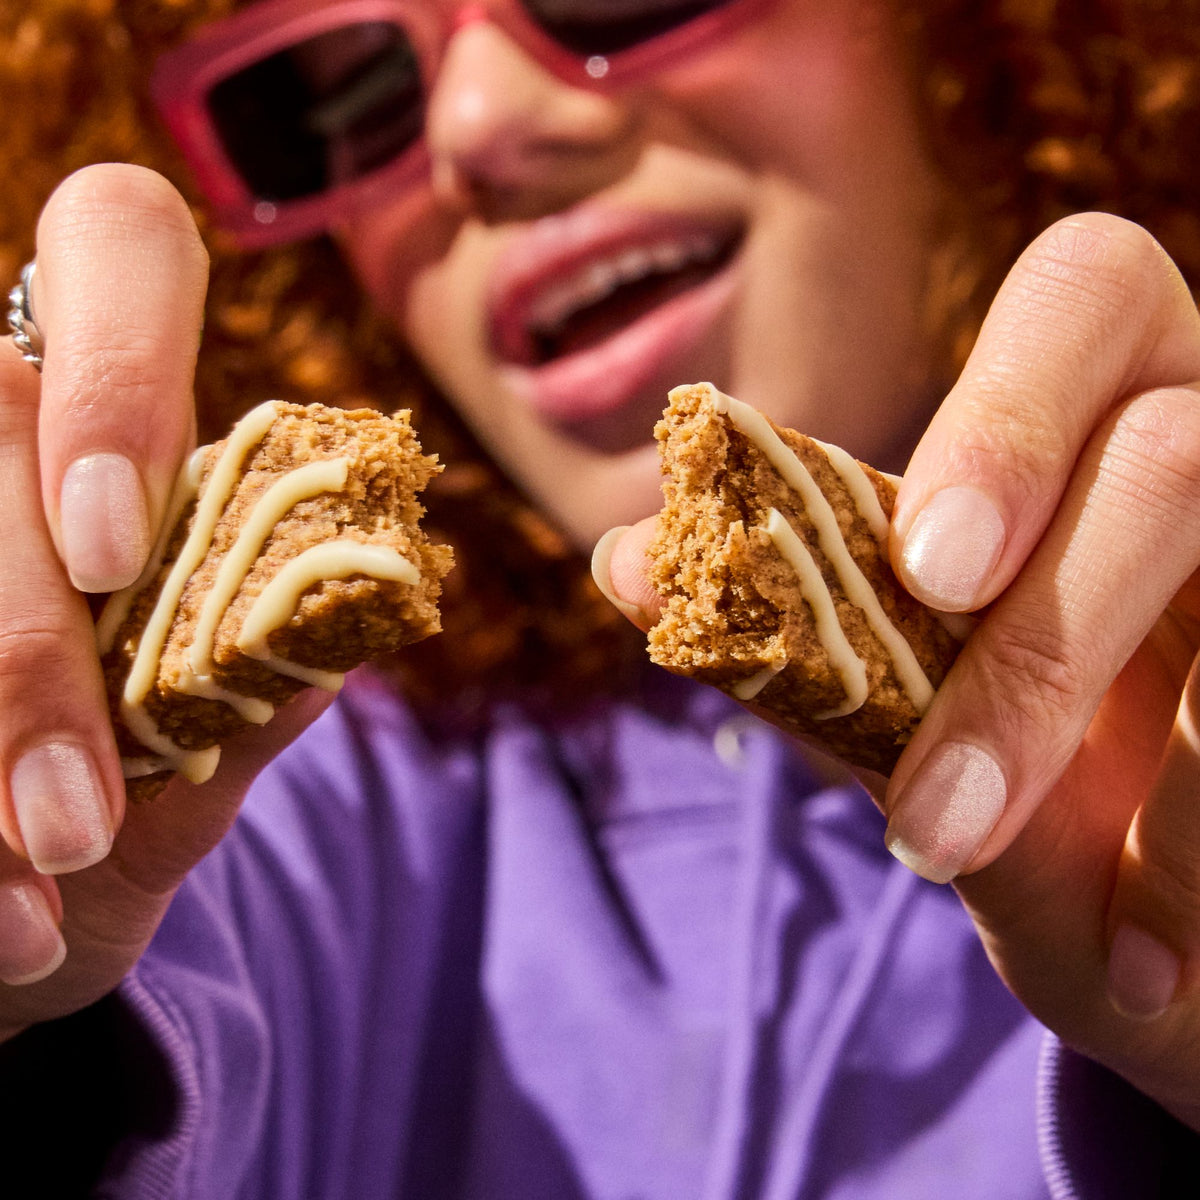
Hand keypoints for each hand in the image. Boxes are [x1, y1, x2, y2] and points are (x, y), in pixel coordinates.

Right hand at [0, 165, 327, 1039]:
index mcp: (110, 419)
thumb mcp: (192, 777)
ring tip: (32, 905)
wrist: (9, 915)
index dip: (117, 372)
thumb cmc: (116, 824)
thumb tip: (330, 647)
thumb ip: (254, 701)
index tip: (118, 547)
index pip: (119, 247)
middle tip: (78, 824)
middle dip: (22, 650)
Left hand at [881, 212, 1199, 1130]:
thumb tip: (627, 562)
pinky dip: (1196, 866)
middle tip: (942, 818)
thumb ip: (801, 642)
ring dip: (1170, 801)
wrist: (1185, 933)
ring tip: (1109, 963)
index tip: (930, 575)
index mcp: (1118, 407)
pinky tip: (1163, 972)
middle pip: (1178, 455)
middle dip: (1047, 650)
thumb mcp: (924, 725)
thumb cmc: (1044, 795)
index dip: (1009, 422)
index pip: (1085, 296)